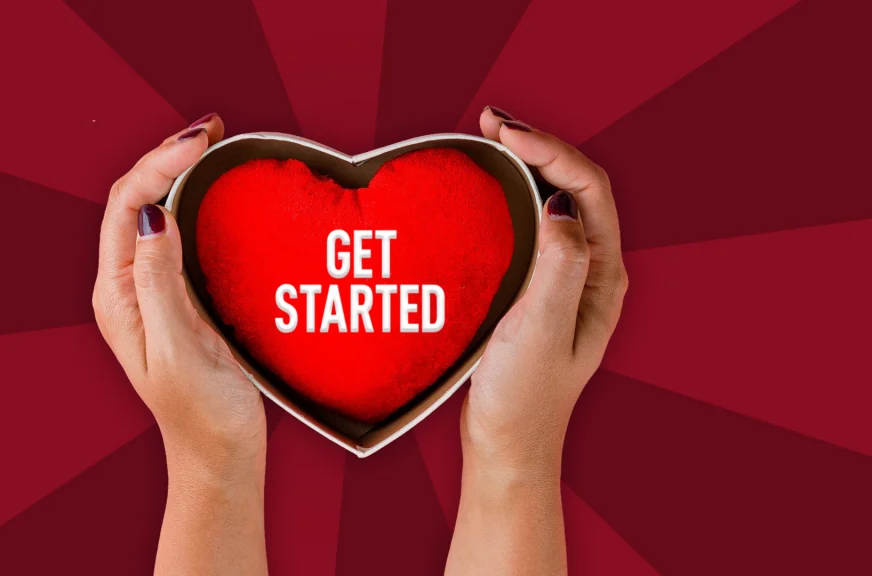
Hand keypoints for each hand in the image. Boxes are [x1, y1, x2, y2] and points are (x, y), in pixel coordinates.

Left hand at [92, 115, 267, 574]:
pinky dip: (199, 201)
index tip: (203, 140)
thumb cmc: (202, 416)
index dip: (159, 164)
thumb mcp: (179, 352)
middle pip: (135, 200)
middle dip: (168, 155)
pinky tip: (222, 188)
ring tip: (217, 142)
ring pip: (158, 211)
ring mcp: (154, 290)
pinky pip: (182, 234)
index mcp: (118, 297)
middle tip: (214, 127)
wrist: (219, 458)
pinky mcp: (181, 297)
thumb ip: (160, 284)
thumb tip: (152, 212)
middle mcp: (128, 287)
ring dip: (182, 172)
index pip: (125, 207)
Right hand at [445, 107, 627, 575]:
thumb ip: (558, 265)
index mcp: (602, 276)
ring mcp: (562, 278)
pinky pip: (527, 226)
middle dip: (536, 146)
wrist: (507, 446)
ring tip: (484, 139)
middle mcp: (590, 270)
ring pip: (550, 202)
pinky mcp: (534, 289)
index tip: (505, 134)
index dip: (550, 152)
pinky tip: (479, 189)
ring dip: (521, 166)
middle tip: (489, 121)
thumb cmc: (524, 398)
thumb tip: (560, 203)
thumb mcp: (540, 331)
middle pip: (572, 186)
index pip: (587, 191)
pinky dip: (506, 196)